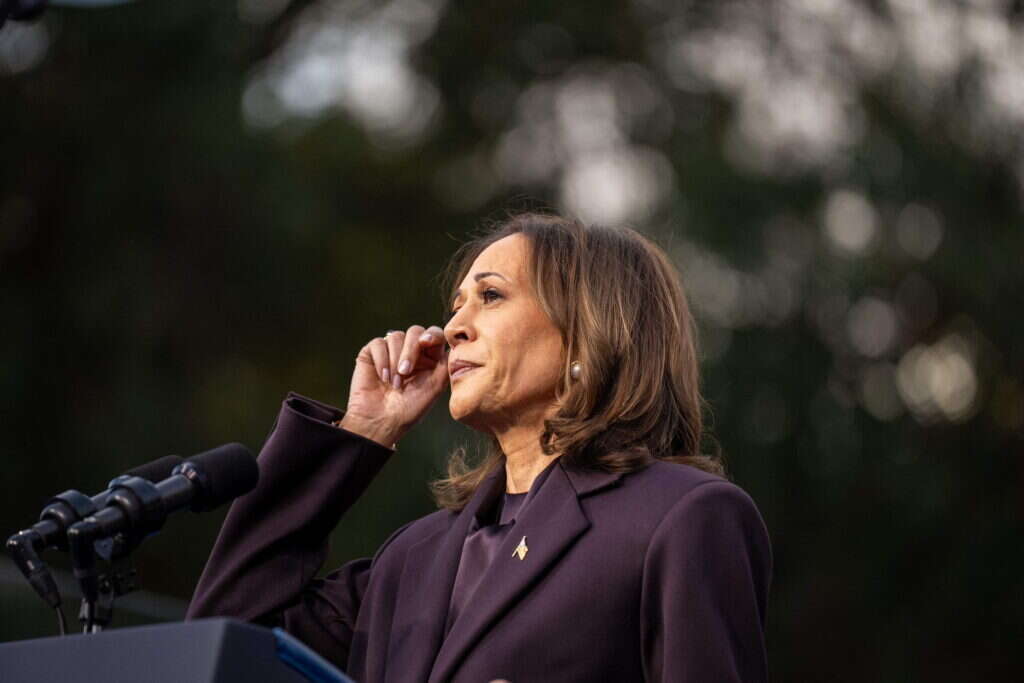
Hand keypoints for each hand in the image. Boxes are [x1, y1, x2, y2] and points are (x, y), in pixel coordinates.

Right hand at [339, 325, 448, 447]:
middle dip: (411, 350)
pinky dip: (382, 360)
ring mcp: (391, 351)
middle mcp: (411, 351)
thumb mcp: (435, 385)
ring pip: (396, 336)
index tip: (426, 342)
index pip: (434, 335)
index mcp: (429, 358)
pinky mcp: (372, 353)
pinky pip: (378, 343)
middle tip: (405, 372)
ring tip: (394, 384)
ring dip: (395, 361)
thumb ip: (445, 362)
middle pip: (415, 332)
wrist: (381, 421)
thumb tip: (446, 342)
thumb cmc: (410, 408)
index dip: (432, 334)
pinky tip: (383, 378)